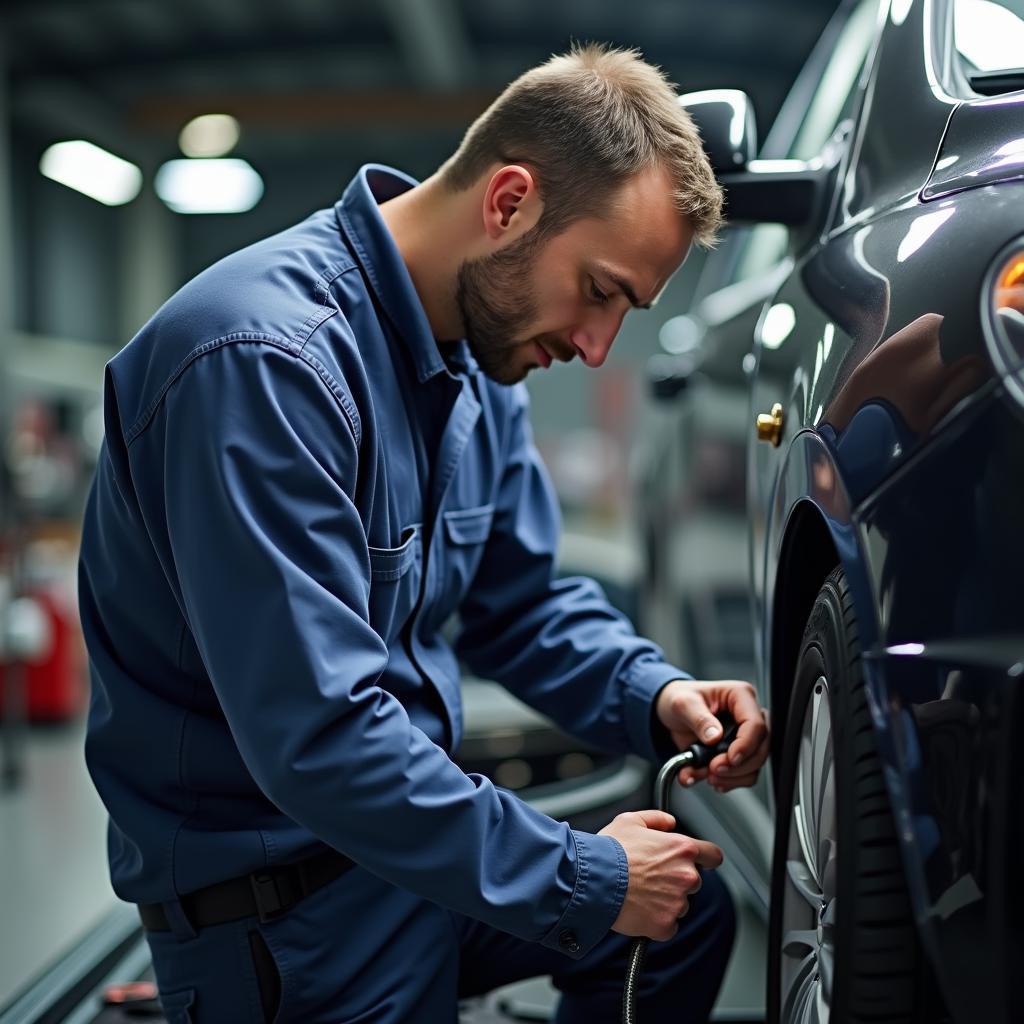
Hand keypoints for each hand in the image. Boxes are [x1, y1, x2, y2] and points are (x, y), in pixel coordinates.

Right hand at [599, 809, 722, 939]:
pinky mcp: (666, 925)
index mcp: (682, 849)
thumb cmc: (609, 850)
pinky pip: (668, 926)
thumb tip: (670, 822)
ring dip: (665, 900)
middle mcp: (686, 876)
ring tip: (639, 892)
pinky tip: (638, 909)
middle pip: (692, 881)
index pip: (713, 855)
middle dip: (675, 880)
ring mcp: (677, 902)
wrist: (592, 880)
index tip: (700, 862)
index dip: (706, 858)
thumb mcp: (630, 820)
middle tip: (650, 877)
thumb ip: (656, 818)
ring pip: (679, 904)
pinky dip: (656, 921)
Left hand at [655, 679, 768, 791]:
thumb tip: (715, 736)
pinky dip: (728, 782)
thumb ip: (698, 718)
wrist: (672, 713)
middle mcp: (748, 716)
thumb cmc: (681, 699)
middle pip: (760, 748)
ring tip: (707, 775)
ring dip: (731, 777)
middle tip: (714, 770)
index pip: (756, 724)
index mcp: (740, 696)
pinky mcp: (740, 753)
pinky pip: (743, 774)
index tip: (730, 759)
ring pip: (754, 765)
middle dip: (738, 766)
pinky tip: (711, 778)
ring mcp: (746, 736)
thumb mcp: (682, 704)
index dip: (746, 745)